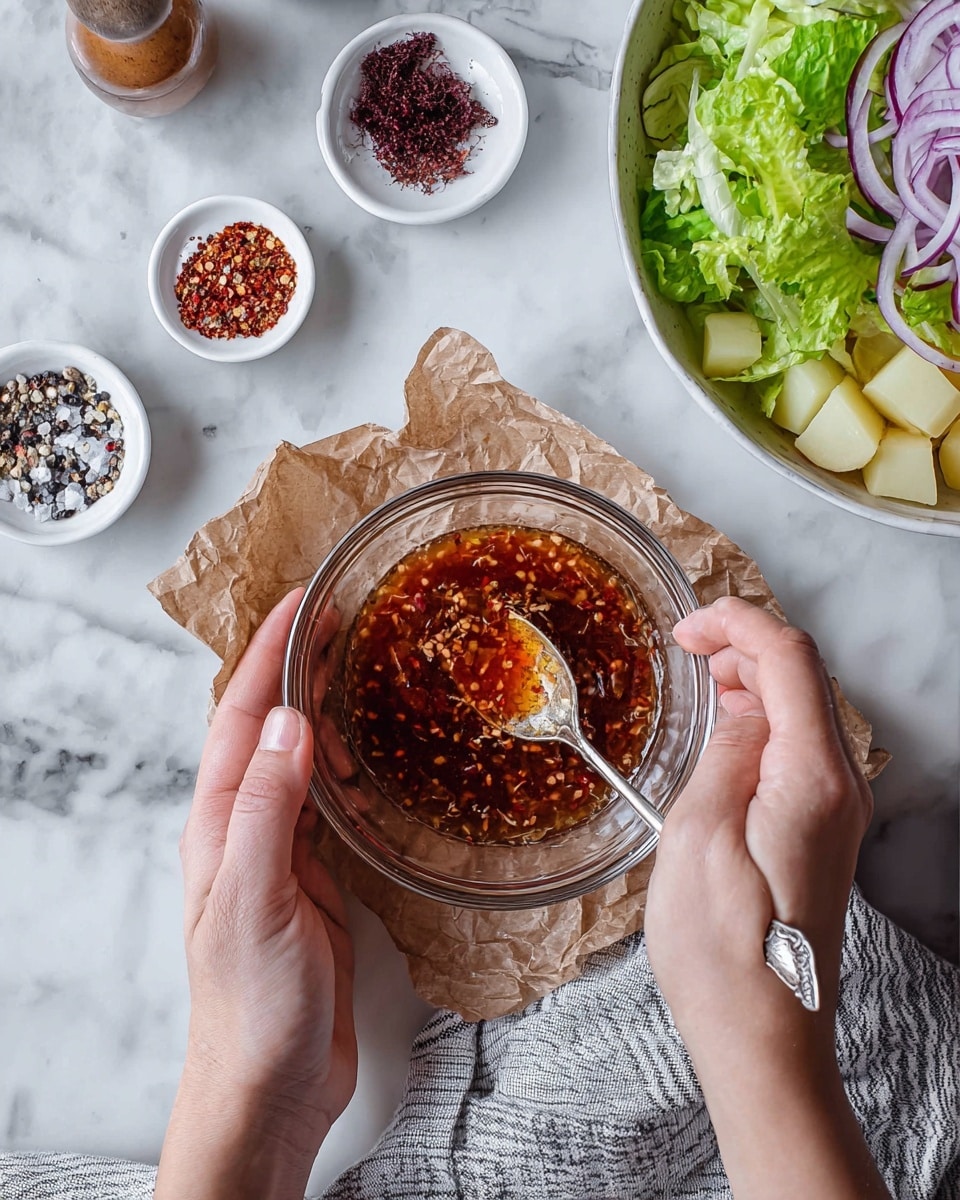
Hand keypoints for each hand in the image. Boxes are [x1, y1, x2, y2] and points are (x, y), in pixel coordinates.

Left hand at [156, 589, 356, 1199]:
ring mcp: (279, 852)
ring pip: (298, 759)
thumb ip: (266, 810)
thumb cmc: (253, 1006)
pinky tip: (371, 758)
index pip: (237, 718)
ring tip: (360, 671)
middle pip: (265, 727)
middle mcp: (244, 828)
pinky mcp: (315, 879)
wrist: (272, 1086)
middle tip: (339, 620)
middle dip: (296, 668)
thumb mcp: (256, 901)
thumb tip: (285, 722)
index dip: (268, 656)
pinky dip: (348, 765)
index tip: (300, 603)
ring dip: (324, 709)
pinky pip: (328, 802)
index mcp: (218, 825)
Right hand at [645, 596, 888, 1198]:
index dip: (736, 624)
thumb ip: (726, 754)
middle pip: (806, 677)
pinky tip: (727, 730)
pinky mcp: (824, 830)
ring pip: (805, 710)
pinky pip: (801, 748)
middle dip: (746, 644)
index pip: (790, 659)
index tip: (686, 630)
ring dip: (756, 679)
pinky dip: (764, 719)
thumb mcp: (697, 835)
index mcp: (811, 777)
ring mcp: (838, 809)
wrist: (763, 1034)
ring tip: (702, 680)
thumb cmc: (722, 950)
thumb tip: (741, 711)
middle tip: (687, 651)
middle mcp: (841, 786)